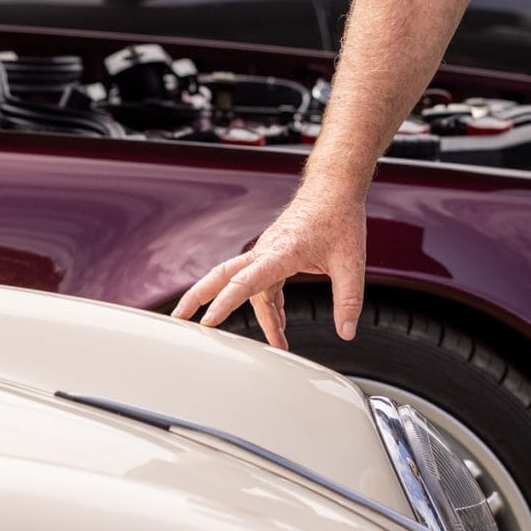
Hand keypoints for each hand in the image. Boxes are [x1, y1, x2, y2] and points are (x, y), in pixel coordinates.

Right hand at [170, 190, 364, 347]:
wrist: (336, 187)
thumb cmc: (341, 217)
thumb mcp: (351, 262)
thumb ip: (348, 299)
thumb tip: (346, 332)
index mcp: (281, 252)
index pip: (246, 280)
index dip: (225, 303)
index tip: (209, 323)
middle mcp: (267, 251)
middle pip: (222, 275)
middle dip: (198, 298)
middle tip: (178, 320)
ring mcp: (268, 251)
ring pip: (244, 284)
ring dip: (249, 312)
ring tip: (259, 343)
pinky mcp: (275, 253)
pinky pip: (261, 283)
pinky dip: (267, 304)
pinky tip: (279, 323)